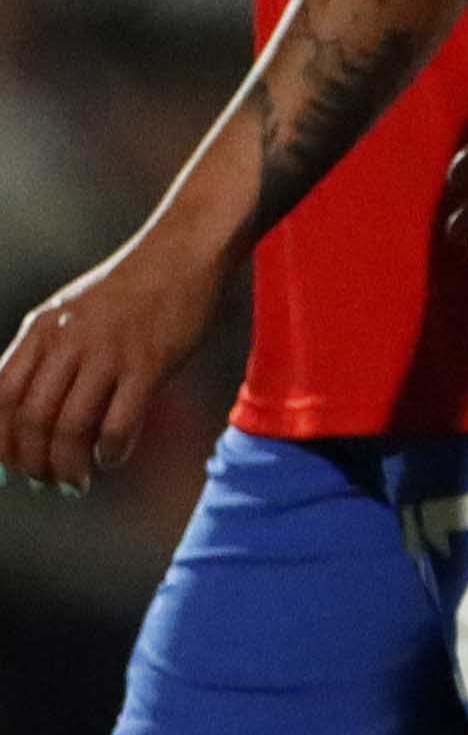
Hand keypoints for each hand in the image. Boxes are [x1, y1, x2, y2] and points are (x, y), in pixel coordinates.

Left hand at [0, 215, 228, 494]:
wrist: (182, 252)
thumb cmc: (132, 289)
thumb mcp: (71, 313)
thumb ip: (51, 355)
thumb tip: (33, 413)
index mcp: (41, 330)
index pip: (0, 397)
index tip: (9, 468)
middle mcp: (66, 341)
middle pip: (31, 417)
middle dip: (33, 461)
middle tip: (46, 482)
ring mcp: (107, 352)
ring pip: (70, 425)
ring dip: (68, 465)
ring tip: (75, 483)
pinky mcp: (148, 362)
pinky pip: (119, 420)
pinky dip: (110, 450)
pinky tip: (112, 457)